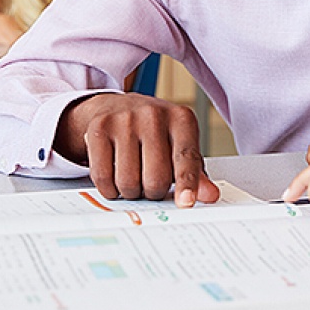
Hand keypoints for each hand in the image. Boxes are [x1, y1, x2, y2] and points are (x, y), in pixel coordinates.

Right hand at [58, 93, 216, 206]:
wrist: (117, 108)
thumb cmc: (155, 133)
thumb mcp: (180, 146)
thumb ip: (195, 173)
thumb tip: (210, 195)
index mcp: (181, 119)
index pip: (185, 157)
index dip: (186, 183)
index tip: (186, 202)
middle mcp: (154, 115)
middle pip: (155, 178)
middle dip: (154, 192)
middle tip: (152, 183)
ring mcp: (124, 120)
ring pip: (128, 182)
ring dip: (131, 192)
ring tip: (135, 176)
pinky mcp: (99, 128)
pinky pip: (103, 177)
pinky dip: (110, 188)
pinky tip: (115, 175)